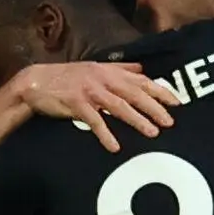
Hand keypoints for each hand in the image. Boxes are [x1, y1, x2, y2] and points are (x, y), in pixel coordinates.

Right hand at [12, 62, 179, 152]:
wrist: (36, 82)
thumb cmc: (68, 77)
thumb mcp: (96, 67)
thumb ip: (120, 69)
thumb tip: (142, 68)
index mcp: (110, 71)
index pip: (142, 80)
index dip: (161, 91)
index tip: (177, 103)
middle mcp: (103, 79)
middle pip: (135, 94)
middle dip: (155, 108)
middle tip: (170, 123)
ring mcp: (90, 91)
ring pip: (119, 106)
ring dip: (137, 120)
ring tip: (152, 133)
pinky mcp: (76, 103)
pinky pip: (95, 121)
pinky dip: (106, 134)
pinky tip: (115, 147)